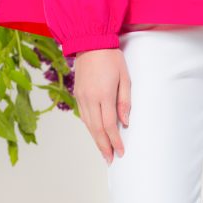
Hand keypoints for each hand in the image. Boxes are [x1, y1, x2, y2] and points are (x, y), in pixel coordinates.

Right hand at [73, 48, 130, 164]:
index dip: (115, 141)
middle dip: (104, 147)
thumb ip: (125, 101)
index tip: (120, 152)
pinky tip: (95, 133)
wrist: (90, 42)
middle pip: (96, 129)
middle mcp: (90, 99)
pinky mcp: (77, 94)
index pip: (109, 125)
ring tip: (103, 151)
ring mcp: (81, 97)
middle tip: (110, 160)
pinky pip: (83, 116)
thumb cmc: (111, 57)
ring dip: (96, 140)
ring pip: (88, 125)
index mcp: (104, 95)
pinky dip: (89, 128)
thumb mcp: (125, 77)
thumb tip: (125, 122)